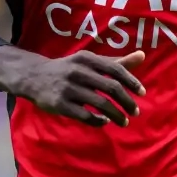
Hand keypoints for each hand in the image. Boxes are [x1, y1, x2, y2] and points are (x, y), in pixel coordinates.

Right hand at [0, 48, 145, 127]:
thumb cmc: (69, 69)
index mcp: (87, 59)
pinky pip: (85, 115)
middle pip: (111, 87)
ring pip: (100, 103)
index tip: (142, 93)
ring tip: (123, 121)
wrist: (34, 77)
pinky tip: (105, 121)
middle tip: (135, 112)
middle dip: (127, 101)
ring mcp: (68, 88)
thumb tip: (142, 55)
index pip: (115, 69)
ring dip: (116, 114)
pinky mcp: (60, 104)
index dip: (131, 81)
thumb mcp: (89, 61)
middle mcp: (78, 71)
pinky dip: (98, 120)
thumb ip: (115, 61)